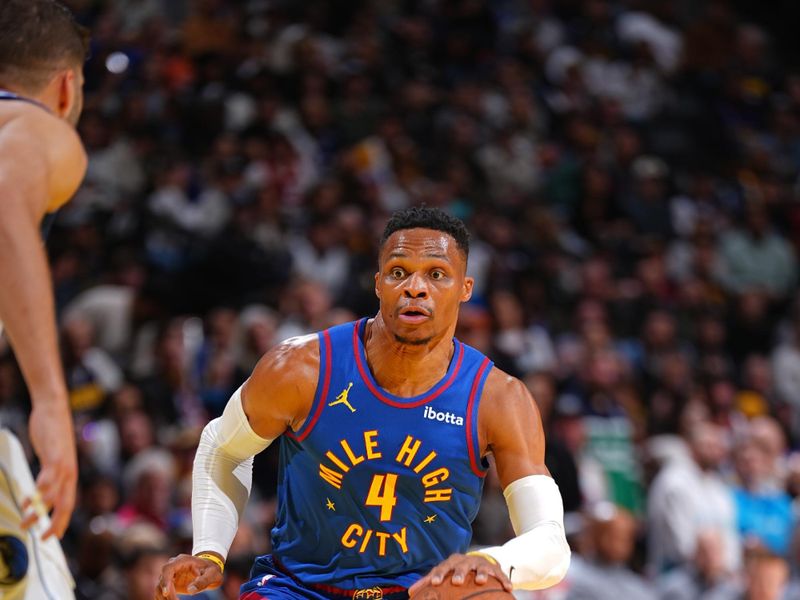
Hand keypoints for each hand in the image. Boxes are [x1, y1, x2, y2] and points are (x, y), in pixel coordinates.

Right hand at [23, 400, 76, 537]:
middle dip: (56, 523)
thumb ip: (50, 472)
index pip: (69, 504)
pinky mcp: (55, 455)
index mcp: (69, 475)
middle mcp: (69, 473)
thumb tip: (41, 487)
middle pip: (66, 504)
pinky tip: (34, 497)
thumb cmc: (52, 433)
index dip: (63, 521)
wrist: (54, 410)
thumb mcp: (53, 457)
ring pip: (55, 494)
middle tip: (44, 538)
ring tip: (27, 520)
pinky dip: (42, 488)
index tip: (55, 536)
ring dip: (41, 510)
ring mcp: (63, 465)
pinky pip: (49, 476)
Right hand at [155, 553, 223, 598]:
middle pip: (162, 579)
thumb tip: (190, 590)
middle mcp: (173, 566)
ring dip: (164, 597)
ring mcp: (170, 574)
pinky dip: (163, 599)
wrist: (209, 570)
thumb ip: (203, 581)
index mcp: (182, 560)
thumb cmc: (211, 570)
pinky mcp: (170, 583)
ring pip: (159, 586)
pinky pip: (161, 591)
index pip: (168, 569)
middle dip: (166, 593)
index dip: (165, 580)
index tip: (166, 592)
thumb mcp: (212, 574)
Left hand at [408, 553, 511, 596]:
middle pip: (462, 565)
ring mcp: (481, 564)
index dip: (439, 574)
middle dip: (459, 572)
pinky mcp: (495, 569)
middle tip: (457, 581)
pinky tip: (509, 589)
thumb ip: (429, 581)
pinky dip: (504, 581)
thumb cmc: (456, 570)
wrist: (480, 560)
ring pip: (481, 567)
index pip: (443, 567)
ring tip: (481, 580)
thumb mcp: (444, 573)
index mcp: (452, 562)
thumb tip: (411, 592)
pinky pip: (500, 575)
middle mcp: (466, 561)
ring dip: (481, 573)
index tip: (435, 582)